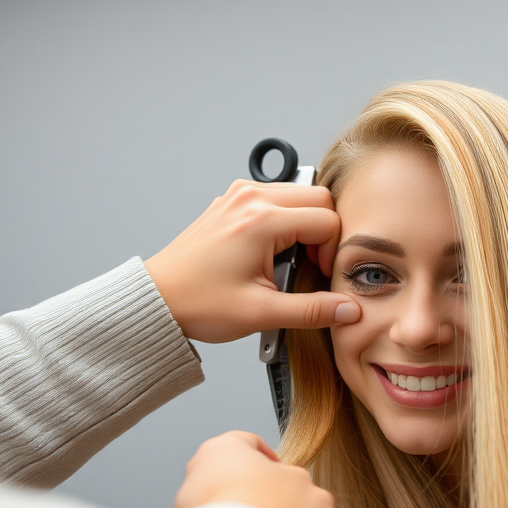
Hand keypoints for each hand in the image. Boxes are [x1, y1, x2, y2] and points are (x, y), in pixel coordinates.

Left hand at [144, 180, 360, 342]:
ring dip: (305, 224)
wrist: (158, 299)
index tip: (319, 276)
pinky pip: (275, 198)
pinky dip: (285, 220)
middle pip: (318, 198)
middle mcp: (251, 198)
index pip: (327, 220)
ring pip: (298, 194)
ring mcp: (238, 196)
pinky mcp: (231, 202)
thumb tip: (349, 311)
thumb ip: (312, 311)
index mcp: (262, 220)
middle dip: (324, 232)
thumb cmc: (199, 303)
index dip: (332, 252)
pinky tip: (272, 251)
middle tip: (310, 265)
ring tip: (290, 259)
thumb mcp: (261, 313)